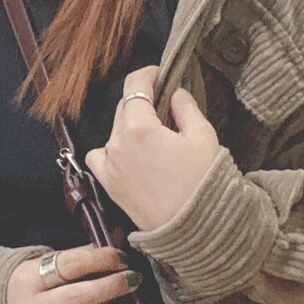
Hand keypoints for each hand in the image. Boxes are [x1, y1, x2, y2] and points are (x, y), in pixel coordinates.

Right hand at [6, 244, 142, 303]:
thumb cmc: (32, 287)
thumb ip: (81, 256)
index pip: (71, 264)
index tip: (122, 259)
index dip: (103, 259)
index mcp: (29, 279)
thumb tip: (119, 239)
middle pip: (78, 299)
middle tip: (130, 281)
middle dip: (112, 287)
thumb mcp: (47, 265)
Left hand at [83, 65, 220, 231]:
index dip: (147, 74)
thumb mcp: (203, 136)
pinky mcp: (109, 185)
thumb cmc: (203, 183)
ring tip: (153, 138)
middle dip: (142, 102)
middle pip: (124, 108)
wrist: (195, 230)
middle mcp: (117, 144)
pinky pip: (100, 157)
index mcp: (139, 128)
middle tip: (165, 108)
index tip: (158, 73)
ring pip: (114, 131)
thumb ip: (185, 107)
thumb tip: (175, 94)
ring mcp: (110, 166)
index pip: (135, 86)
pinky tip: (130, 154)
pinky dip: (112, 150)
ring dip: (130, 127)